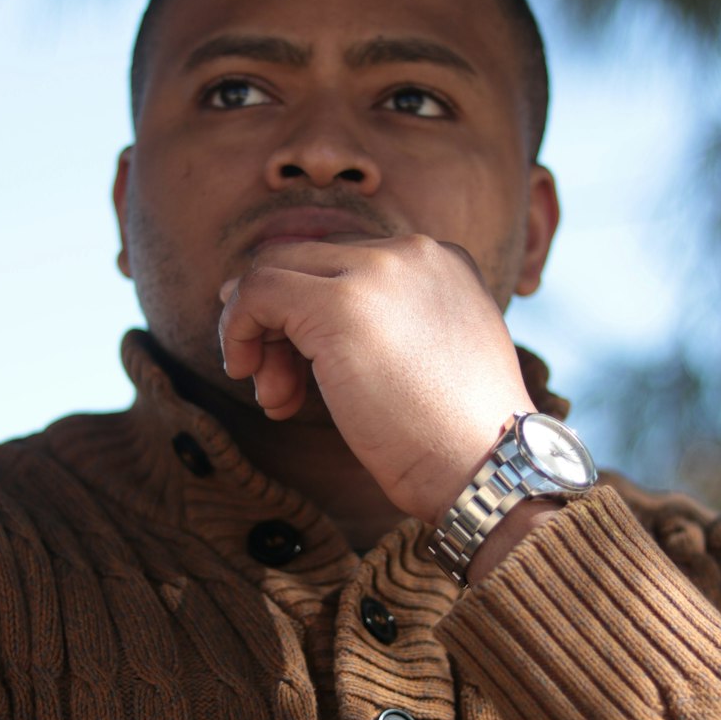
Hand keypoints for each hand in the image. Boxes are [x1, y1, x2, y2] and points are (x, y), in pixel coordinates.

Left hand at [218, 234, 534, 522]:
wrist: (483, 466)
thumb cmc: (454, 437)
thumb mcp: (425, 356)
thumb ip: (379, 323)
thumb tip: (293, 314)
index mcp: (440, 261)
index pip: (345, 262)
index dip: (309, 312)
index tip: (300, 367)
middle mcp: (412, 252)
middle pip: (306, 261)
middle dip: (278, 323)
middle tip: (278, 386)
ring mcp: (376, 271)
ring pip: (274, 268)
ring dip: (256, 331)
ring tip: (273, 395)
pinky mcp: (338, 303)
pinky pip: (257, 290)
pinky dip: (236, 329)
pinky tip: (248, 374)